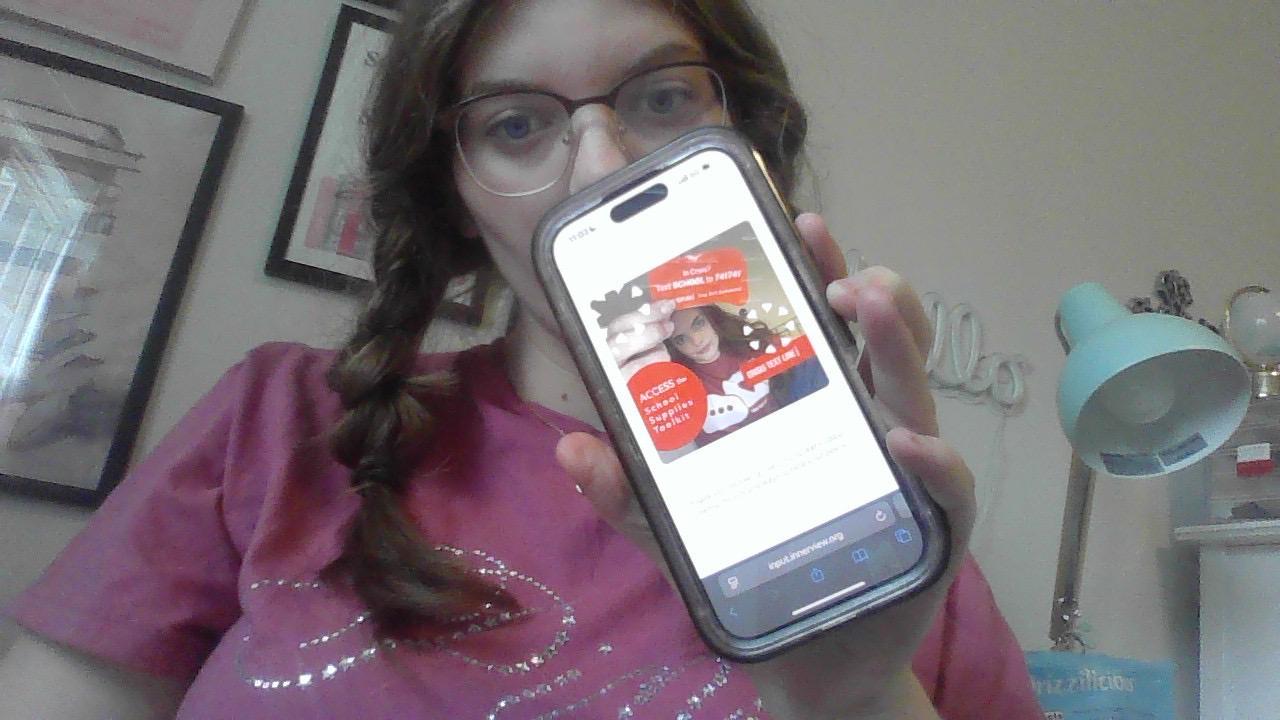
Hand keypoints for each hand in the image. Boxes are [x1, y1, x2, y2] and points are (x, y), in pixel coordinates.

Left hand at [556, 213, 974, 718]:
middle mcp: (866, 424)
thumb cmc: (756, 570)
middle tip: (835, 268)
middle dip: (865, 289)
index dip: (816, 268)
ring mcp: (904, 473)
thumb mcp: (678, 529)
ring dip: (894, 341)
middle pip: (880, 340)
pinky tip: (906, 443)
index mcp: (814, 406)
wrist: (808, 663)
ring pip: (915, 391)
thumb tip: (572, 447)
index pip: (821, 324)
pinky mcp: (931, 532)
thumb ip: (631, 492)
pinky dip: (934, 462)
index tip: (797, 221)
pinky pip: (947, 491)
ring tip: (864, 304)